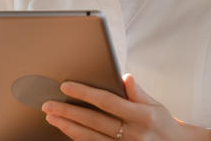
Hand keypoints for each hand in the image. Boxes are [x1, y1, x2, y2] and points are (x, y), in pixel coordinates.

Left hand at [42, 73, 210, 140]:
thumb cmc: (162, 123)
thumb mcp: (156, 105)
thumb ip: (138, 92)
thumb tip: (125, 77)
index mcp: (142, 116)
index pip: (107, 102)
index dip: (85, 94)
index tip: (66, 86)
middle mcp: (133, 134)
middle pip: (94, 121)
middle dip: (69, 112)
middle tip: (48, 104)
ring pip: (91, 138)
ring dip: (68, 127)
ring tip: (52, 118)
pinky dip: (79, 140)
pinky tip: (66, 132)